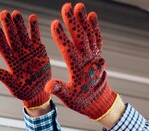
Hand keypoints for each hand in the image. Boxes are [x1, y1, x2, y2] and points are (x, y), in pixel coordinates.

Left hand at [0, 10, 51, 108]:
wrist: (40, 91)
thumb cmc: (24, 91)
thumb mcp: (14, 86)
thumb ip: (5, 78)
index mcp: (11, 62)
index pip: (3, 48)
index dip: (0, 39)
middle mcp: (18, 53)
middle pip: (12, 37)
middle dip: (8, 26)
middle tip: (4, 13)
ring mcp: (28, 50)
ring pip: (22, 34)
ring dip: (19, 24)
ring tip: (15, 13)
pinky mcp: (38, 49)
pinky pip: (35, 36)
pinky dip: (34, 27)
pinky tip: (32, 17)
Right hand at [45, 3, 117, 119]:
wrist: (100, 103)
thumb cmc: (81, 101)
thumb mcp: (68, 98)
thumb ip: (59, 89)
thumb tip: (48, 86)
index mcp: (77, 69)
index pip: (68, 50)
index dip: (61, 37)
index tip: (54, 23)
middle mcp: (88, 61)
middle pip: (80, 38)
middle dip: (73, 21)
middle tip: (66, 7)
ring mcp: (95, 56)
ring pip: (90, 35)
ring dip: (84, 20)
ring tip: (78, 6)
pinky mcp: (98, 55)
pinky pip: (97, 39)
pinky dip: (95, 27)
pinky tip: (91, 16)